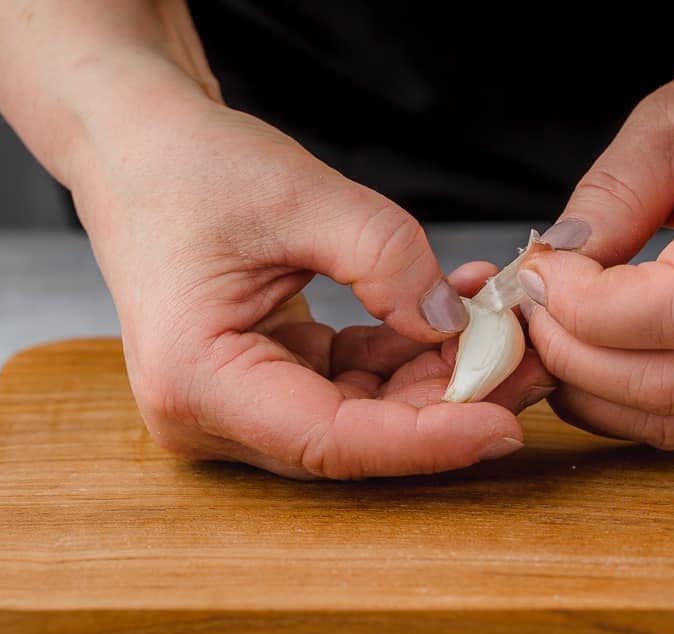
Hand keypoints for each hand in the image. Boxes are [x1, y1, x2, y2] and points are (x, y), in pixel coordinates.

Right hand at [72, 97, 551, 478]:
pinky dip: (409, 354)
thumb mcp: (299, 195)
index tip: (505, 425)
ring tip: (508, 328)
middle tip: (532, 361)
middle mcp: (211, 414)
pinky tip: (459, 312)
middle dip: (451, 403)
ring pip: (365, 415)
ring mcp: (239, 405)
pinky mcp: (267, 382)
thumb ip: (386, 256)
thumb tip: (454, 320)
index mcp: (197, 382)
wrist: (140, 151)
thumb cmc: (189, 169)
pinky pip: (355, 385)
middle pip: (356, 437)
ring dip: (440, 376)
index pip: (331, 440)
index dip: (426, 441)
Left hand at [518, 42, 673, 448]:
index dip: (586, 309)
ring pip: (670, 419)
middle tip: (530, 307)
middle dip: (572, 357)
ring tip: (551, 332)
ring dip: (587, 391)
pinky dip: (617, 406)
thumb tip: (552, 263)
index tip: (541, 271)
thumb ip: (612, 193)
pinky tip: (586, 357)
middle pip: (667, 383)